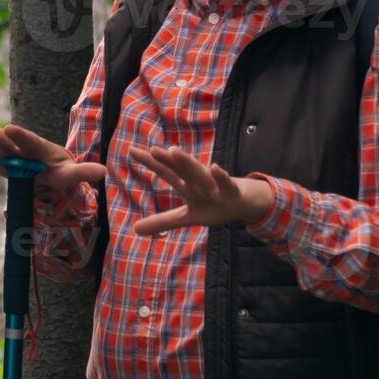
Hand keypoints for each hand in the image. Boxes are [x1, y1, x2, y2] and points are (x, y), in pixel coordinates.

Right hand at [0, 124, 105, 203]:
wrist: (50, 171)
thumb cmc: (62, 171)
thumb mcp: (71, 175)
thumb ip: (83, 173)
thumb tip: (103, 172)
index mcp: (40, 148)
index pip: (30, 141)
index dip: (20, 135)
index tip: (9, 128)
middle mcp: (20, 146)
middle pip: (3, 140)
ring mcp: (7, 153)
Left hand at [128, 146, 273, 234]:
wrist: (247, 204)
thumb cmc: (215, 206)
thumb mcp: (188, 217)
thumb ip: (163, 221)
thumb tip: (135, 229)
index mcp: (187, 185)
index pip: (166, 172)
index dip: (150, 162)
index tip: (131, 150)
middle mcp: (198, 181)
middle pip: (180, 170)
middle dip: (167, 160)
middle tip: (152, 149)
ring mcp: (215, 186)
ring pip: (199, 174)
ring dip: (188, 163)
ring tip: (174, 151)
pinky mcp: (232, 192)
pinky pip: (226, 184)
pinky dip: (221, 177)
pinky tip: (215, 167)